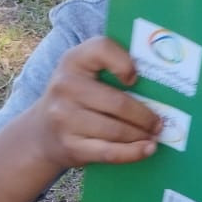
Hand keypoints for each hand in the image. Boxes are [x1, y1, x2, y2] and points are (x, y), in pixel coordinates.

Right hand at [33, 36, 161, 168]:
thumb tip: (156, 83)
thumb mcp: (82, 73)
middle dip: (145, 115)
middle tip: (159, 122)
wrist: (41, 133)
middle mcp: (65, 86)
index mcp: (73, 61)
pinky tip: (148, 149)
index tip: (136, 79)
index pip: (102, 49)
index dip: (124, 62)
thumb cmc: (75, 98)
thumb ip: (110, 66)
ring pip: (117, 129)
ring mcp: (65, 118)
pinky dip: (133, 153)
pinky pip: (110, 152)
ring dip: (142, 135)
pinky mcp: (71, 146)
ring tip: (154, 135)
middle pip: (118, 102)